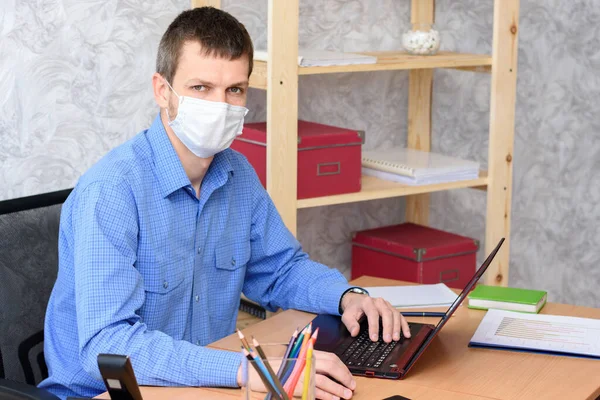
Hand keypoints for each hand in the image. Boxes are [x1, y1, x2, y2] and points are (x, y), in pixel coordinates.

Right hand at [238, 350, 355, 398]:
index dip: (342, 368)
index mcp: (306, 353)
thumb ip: (310, 363)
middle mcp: (304, 360)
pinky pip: (314, 390)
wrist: (255, 371)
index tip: (349, 376)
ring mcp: (300, 371)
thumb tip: (330, 372)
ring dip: (338, 388)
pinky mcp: (295, 384)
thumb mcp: (294, 361)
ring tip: (346, 395)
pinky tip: (333, 399)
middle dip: (344, 377)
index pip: (331, 358)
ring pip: (325, 380)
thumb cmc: (275, 367)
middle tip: (352, 386)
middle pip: (331, 366)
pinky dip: (326, 395)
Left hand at [340, 293, 410, 341]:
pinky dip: (404, 325)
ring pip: (395, 314)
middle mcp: (378, 302)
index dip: (374, 327)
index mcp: (367, 302)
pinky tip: (406, 334)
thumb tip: (355, 332)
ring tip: (396, 338)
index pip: (372, 314)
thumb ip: (350, 324)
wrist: (357, 301)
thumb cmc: (353, 309)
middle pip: (386, 313)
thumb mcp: (347, 316)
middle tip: (387, 340)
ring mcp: (386, 305)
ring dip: (397, 327)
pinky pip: (400, 316)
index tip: (374, 338)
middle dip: (388, 327)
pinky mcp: (392, 309)